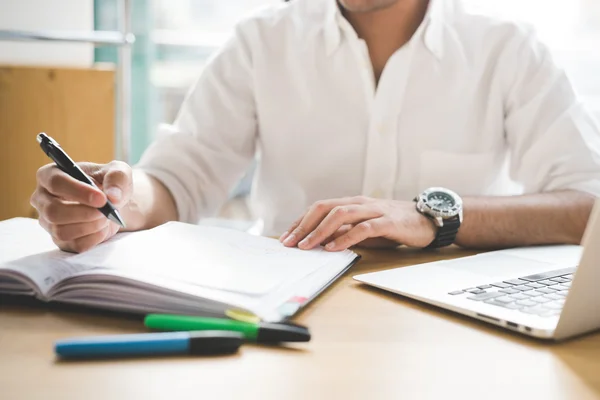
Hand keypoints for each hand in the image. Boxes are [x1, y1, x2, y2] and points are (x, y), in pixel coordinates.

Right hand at [31, 161, 132, 252]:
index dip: (79, 192)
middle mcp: (42, 198)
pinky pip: (74, 245)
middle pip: (53, 211)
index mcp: (50, 174)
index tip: (102, 199)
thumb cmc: (110, 182)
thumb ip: (117, 178)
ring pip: (61, 231)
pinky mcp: (60, 239)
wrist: (113, 203)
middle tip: (106, 211)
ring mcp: (48, 221)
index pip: (56, 183)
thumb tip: (112, 196)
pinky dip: (94, 238)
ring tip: (106, 217)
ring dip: (91, 226)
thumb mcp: (119, 172)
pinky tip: (103, 227)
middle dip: (85, 213)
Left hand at [279, 196, 435, 250]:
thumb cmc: (394, 226)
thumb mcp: (365, 229)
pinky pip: (363, 228)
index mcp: (352, 203)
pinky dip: (346, 237)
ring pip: (340, 214)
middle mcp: (360, 203)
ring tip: (307, 246)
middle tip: (290, 242)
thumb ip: (345, 232)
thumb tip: (320, 242)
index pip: (319, 208)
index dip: (301, 222)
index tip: (286, 237)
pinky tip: (334, 248)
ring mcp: (374, 211)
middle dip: (304, 225)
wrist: (428, 220)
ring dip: (320, 231)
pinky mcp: (388, 222)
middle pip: (325, 208)